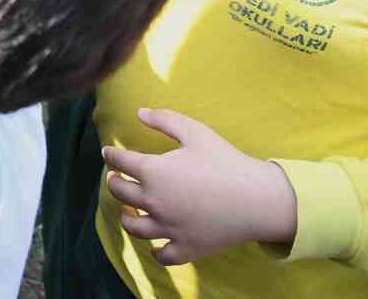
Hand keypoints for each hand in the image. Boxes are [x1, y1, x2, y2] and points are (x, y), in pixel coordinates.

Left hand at [102, 108, 298, 265]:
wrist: (259, 199)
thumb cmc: (227, 162)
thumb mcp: (195, 132)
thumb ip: (165, 120)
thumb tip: (140, 113)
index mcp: (152, 172)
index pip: (120, 161)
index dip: (111, 155)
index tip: (108, 152)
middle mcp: (154, 202)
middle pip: (120, 193)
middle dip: (114, 182)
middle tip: (116, 178)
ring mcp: (168, 228)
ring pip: (134, 227)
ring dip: (126, 217)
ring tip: (127, 212)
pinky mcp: (186, 247)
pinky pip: (163, 255)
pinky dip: (155, 251)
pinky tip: (155, 245)